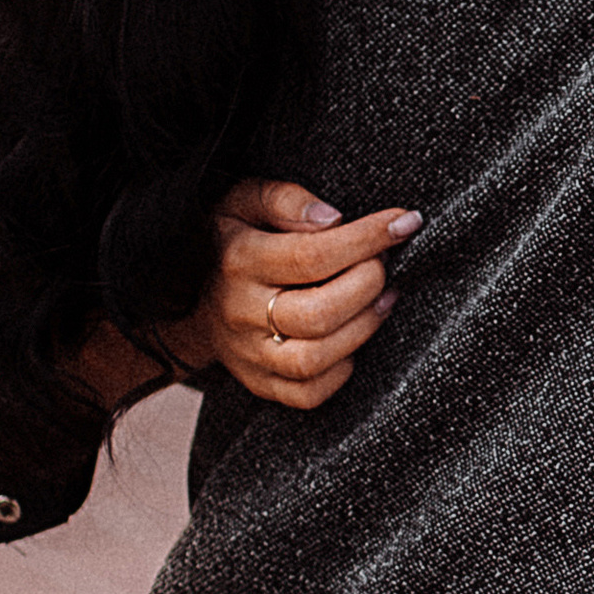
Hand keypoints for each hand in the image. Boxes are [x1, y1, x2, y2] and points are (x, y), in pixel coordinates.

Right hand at [184, 182, 421, 409]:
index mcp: (239, 261)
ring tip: (383, 299)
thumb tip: (332, 218)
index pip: (313, 255)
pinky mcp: (259, 382)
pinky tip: (352, 337)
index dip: (367, 239)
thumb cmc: (232, 239)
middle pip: (318, 314)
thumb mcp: (244, 201)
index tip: (404, 222)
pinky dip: (341, 372)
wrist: (188, 295)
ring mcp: (248, 354)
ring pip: (313, 360)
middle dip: (368, 286)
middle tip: (384, 265)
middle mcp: (240, 312)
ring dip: (363, 328)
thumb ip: (285, 200)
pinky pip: (308, 394)